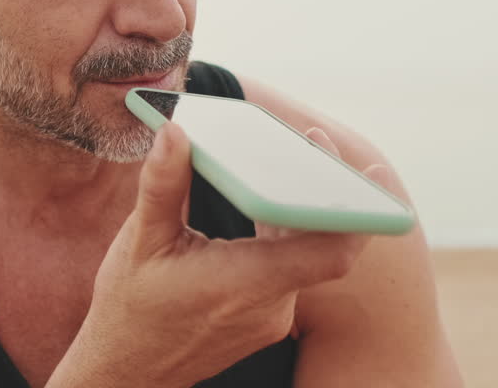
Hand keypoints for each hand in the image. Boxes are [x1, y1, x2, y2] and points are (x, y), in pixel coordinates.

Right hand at [47, 122, 377, 387]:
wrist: (127, 372)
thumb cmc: (130, 310)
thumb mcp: (139, 242)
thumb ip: (162, 185)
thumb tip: (173, 132)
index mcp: (242, 283)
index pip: (327, 253)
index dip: (358, 213)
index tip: (370, 175)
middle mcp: (268, 305)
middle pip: (321, 244)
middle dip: (323, 189)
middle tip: (315, 141)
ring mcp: (271, 316)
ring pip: (305, 256)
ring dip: (301, 210)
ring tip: (293, 158)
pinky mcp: (266, 318)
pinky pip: (289, 269)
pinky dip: (284, 235)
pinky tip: (268, 202)